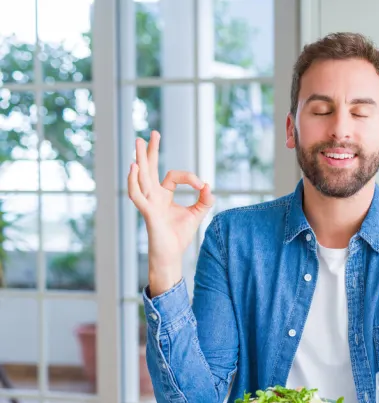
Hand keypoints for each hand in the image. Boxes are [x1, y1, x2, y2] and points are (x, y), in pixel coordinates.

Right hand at [127, 131, 214, 295]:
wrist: (172, 255)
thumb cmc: (179, 236)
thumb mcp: (197, 214)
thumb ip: (204, 200)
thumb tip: (208, 185)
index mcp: (164, 195)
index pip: (173, 176)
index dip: (189, 177)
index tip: (201, 184)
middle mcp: (154, 196)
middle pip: (151, 169)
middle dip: (152, 152)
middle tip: (153, 134)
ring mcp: (149, 202)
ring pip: (142, 177)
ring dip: (141, 159)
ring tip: (139, 142)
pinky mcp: (147, 212)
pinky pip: (137, 195)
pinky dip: (134, 181)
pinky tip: (133, 167)